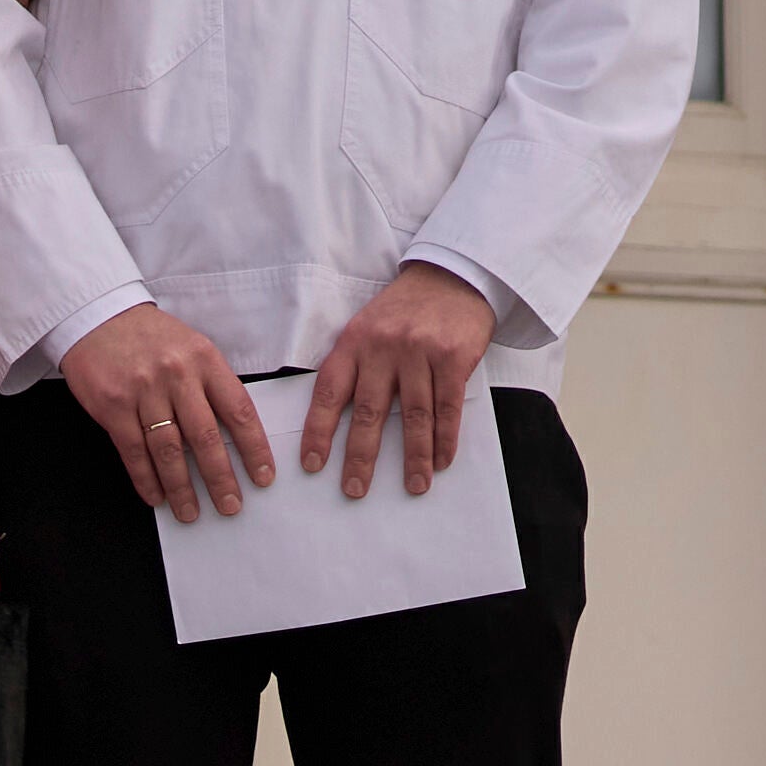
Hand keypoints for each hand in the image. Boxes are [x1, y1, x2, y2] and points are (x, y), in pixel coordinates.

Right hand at [64, 302, 267, 520]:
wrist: (98, 316)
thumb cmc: (150, 337)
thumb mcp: (191, 347)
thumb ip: (211, 385)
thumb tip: (233, 436)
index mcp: (205, 360)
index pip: (238, 411)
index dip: (254, 449)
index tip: (263, 477)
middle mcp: (177, 375)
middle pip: (205, 438)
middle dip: (220, 478)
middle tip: (230, 506)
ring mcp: (143, 391)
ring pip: (169, 450)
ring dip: (182, 488)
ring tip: (191, 512)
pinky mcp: (113, 405)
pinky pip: (134, 451)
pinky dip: (146, 479)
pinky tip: (157, 497)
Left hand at [304, 261, 493, 499]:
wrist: (451, 276)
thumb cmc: (404, 309)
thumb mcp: (366, 327)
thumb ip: (354, 365)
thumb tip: (338, 420)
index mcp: (354, 342)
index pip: (330, 392)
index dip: (319, 431)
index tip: (312, 464)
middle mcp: (384, 347)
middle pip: (370, 412)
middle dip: (361, 457)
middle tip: (355, 489)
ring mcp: (420, 352)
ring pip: (414, 416)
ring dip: (413, 457)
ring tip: (413, 486)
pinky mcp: (453, 357)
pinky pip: (447, 407)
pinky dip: (445, 438)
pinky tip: (441, 460)